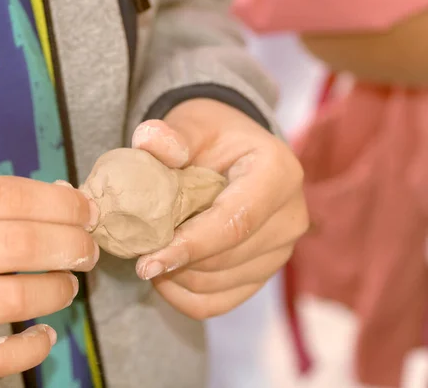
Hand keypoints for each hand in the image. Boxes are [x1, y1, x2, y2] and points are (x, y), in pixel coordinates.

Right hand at [0, 176, 98, 385]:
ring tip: (68, 286)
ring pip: (12, 301)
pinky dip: (31, 348)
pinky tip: (45, 334)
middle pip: (17, 245)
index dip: (60, 203)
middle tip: (88, 251)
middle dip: (70, 246)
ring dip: (57, 291)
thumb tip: (65, 200)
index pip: (7, 196)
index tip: (87, 212)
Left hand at [131, 98, 307, 319]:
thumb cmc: (210, 136)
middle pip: (226, 258)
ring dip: (177, 277)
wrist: (233, 153)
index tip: (146, 262)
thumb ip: (171, 134)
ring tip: (151, 252)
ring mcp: (282, 250)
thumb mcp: (191, 124)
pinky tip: (164, 276)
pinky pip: (221, 302)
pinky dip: (185, 297)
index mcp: (278, 175)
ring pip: (219, 284)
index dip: (189, 246)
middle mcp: (290, 217)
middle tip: (137, 249)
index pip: (234, 223)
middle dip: (176, 261)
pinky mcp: (265, 272)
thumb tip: (151, 143)